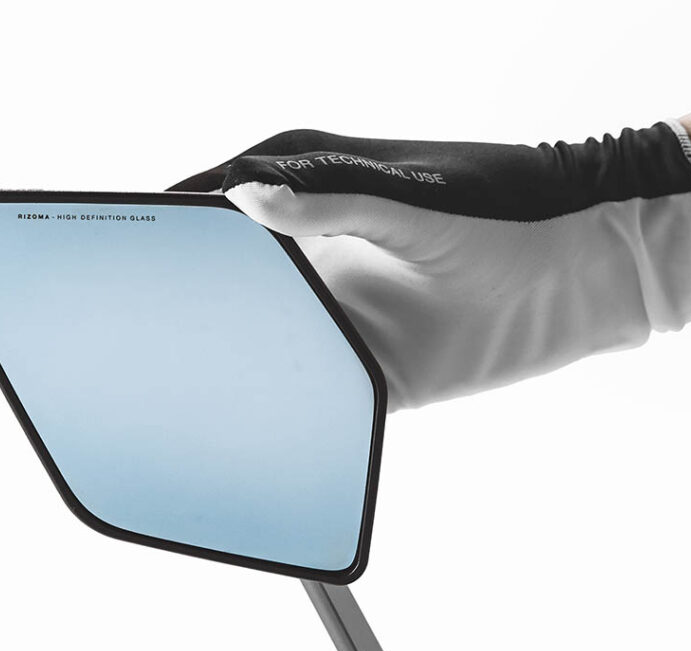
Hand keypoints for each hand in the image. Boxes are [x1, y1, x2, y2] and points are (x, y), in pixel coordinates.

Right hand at [171, 123, 690, 410]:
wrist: (574, 280)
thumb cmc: (504, 215)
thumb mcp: (415, 204)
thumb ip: (334, 203)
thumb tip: (245, 199)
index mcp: (314, 192)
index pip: (219, 210)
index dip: (169, 227)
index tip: (116, 246)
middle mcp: (312, 254)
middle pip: (224, 278)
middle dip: (177, 298)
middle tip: (121, 328)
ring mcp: (334, 313)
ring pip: (255, 336)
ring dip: (217, 356)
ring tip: (160, 380)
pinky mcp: (361, 369)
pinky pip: (301, 389)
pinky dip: (270, 402)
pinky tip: (236, 417)